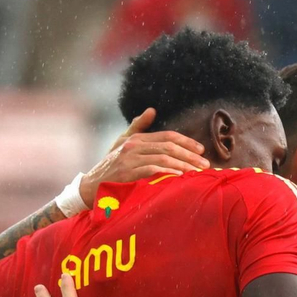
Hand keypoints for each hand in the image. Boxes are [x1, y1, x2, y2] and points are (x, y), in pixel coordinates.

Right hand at [80, 108, 210, 205]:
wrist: (90, 187)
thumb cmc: (110, 165)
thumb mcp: (122, 143)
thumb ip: (138, 126)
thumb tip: (152, 110)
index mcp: (136, 138)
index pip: (167, 136)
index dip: (186, 142)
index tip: (201, 150)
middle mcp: (133, 146)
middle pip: (168, 146)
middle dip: (189, 155)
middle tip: (205, 164)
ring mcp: (129, 159)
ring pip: (163, 158)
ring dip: (183, 165)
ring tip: (196, 172)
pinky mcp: (126, 173)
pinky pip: (152, 170)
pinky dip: (167, 172)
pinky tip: (178, 177)